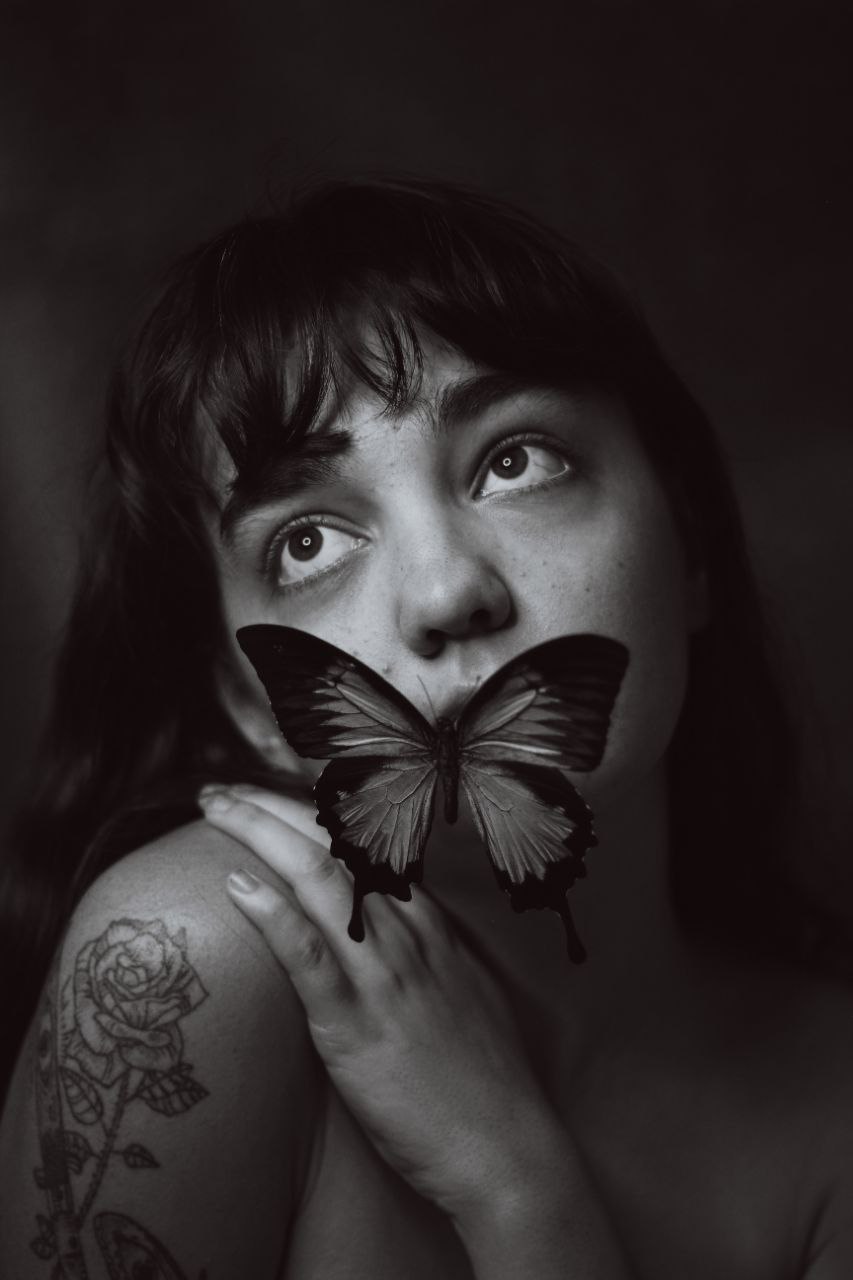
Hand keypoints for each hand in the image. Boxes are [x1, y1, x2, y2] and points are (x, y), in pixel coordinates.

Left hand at [198, 783, 570, 1224]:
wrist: (508, 1147)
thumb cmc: (485, 1081)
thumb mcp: (462, 994)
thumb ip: (424, 958)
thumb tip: (383, 944)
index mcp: (430, 926)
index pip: (363, 848)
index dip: (308, 815)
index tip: (265, 799)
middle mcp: (407, 935)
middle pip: (333, 847)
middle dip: (270, 809)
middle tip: (220, 791)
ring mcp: (383, 975)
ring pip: (317, 881)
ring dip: (258, 835)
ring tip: (213, 810)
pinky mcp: (357, 1025)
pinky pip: (310, 955)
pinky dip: (272, 915)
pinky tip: (236, 886)